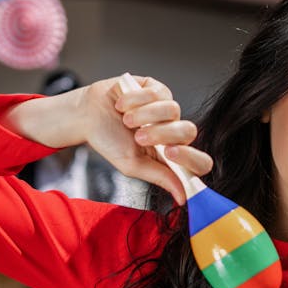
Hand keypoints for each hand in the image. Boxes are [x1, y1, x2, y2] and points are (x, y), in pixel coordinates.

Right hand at [86, 75, 212, 203]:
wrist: (87, 116)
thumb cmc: (110, 141)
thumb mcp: (132, 165)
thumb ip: (160, 177)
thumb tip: (183, 198)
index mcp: (171, 154)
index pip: (200, 161)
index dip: (192, 158)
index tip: (169, 153)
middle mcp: (174, 130)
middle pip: (190, 130)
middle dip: (161, 134)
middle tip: (138, 137)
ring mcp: (167, 108)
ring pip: (173, 110)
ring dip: (145, 116)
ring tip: (126, 120)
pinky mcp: (157, 89)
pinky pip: (157, 93)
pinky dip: (135, 100)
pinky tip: (122, 105)